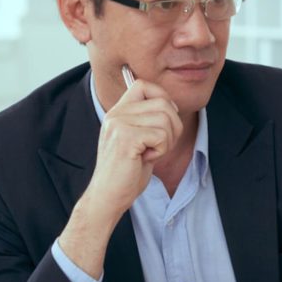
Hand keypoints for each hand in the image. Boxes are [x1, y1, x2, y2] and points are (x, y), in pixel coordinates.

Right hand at [57, 79, 181, 276]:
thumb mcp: (138, 140)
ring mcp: (119, 124)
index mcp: (117, 112)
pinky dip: (162, 150)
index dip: (162, 98)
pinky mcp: (126, 137)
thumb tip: (171, 106)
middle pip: (162, 102)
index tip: (164, 122)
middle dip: (173, 126)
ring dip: (168, 140)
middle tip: (160, 146)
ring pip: (165, 119)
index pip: (143, 85)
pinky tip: (146, 159)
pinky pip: (161, 135)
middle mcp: (116, 114)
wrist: (108, 197)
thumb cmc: (126, 174)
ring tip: (151, 153)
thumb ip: (148, 121)